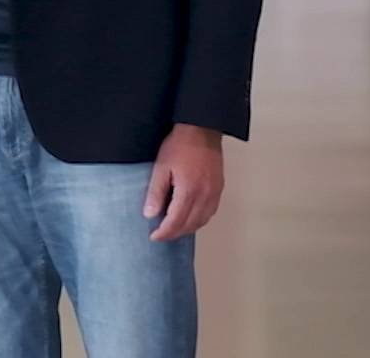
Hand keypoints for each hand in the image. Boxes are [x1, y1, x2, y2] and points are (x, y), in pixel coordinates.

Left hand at [145, 123, 224, 241]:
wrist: (202, 131)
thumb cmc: (179, 146)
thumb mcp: (161, 168)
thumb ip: (156, 193)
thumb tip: (150, 215)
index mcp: (189, 192)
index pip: (176, 222)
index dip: (164, 233)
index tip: (154, 237)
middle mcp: (205, 196)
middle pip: (190, 225)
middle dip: (175, 233)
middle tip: (161, 235)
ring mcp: (215, 193)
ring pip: (202, 221)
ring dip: (187, 229)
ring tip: (172, 229)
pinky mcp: (219, 189)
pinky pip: (210, 212)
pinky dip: (199, 220)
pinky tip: (189, 217)